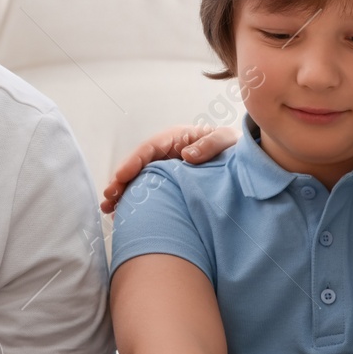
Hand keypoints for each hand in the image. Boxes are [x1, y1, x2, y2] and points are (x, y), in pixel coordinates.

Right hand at [100, 124, 240, 213]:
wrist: (243, 159)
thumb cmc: (233, 147)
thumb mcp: (225, 140)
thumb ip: (209, 144)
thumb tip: (187, 155)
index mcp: (176, 139)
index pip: (149, 149)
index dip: (133, 162)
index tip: (121, 176)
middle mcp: (166, 153)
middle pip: (138, 166)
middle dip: (121, 181)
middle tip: (109, 198)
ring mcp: (165, 169)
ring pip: (139, 180)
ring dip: (123, 193)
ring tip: (109, 209)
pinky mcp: (168, 184)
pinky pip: (147, 191)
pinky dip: (135, 201)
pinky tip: (124, 215)